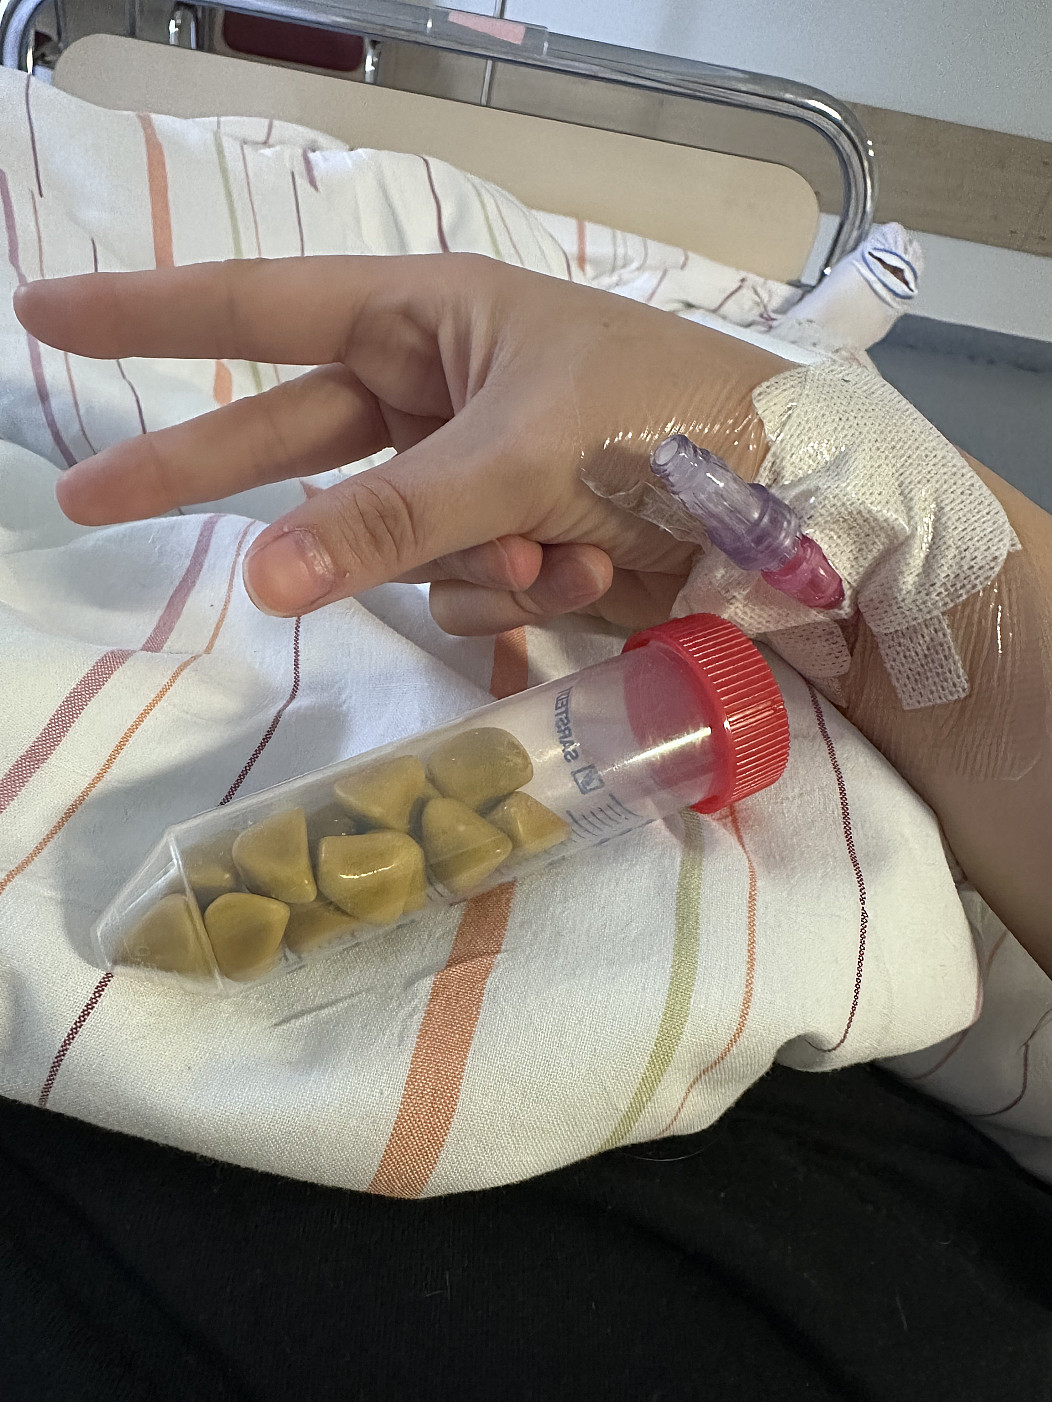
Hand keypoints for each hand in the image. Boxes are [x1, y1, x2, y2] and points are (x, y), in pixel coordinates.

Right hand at [14, 254, 788, 632]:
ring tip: (555, 548)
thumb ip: (389, 517)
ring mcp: (476, 472)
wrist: (804, 508)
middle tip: (88, 500)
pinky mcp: (517, 540)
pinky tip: (590, 570)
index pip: (261, 310)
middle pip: (293, 441)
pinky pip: (461, 588)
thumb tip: (258, 577)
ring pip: (394, 544)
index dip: (152, 318)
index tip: (47, 314)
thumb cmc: (669, 419)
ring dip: (467, 565)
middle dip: (210, 477)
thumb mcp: (519, 453)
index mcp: (434, 316)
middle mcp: (443, 386)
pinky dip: (518, 595)